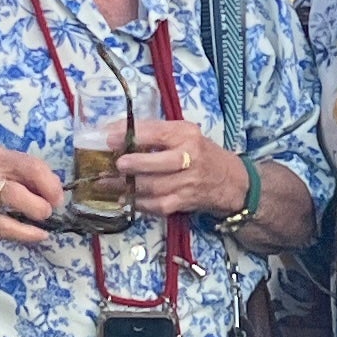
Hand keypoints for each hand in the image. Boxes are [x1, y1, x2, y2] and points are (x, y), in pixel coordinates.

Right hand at [0, 146, 67, 250]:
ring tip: (42, 217)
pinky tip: (38, 235)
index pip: (31, 164)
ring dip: (39, 213)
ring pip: (20, 204)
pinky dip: (27, 234)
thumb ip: (9, 167)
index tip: (57, 192)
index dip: (50, 180)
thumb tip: (44, 183)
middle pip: (29, 182)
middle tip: (50, 206)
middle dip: (48, 198)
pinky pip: (7, 228)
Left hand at [115, 115, 254, 221]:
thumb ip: (152, 131)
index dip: (131, 136)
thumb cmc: (199, 152)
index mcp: (186, 134)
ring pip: (154, 187)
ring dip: (128, 186)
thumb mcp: (183, 133)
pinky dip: (139, 203)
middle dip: (134, 164)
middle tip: (115, 165)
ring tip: (107, 183)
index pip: (157, 133)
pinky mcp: (183, 202)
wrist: (230, 180)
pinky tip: (125, 198)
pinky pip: (157, 205)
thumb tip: (112, 130)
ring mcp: (187, 183)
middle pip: (158, 163)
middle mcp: (189, 158)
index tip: (108, 138)